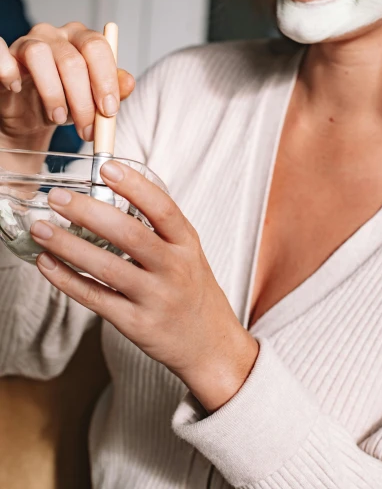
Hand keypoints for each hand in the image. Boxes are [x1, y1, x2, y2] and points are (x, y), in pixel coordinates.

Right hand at [0, 22, 134, 146]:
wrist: (31, 115)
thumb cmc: (65, 101)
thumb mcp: (94, 101)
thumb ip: (113, 91)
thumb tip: (128, 83)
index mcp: (83, 39)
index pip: (98, 47)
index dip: (105, 80)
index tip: (109, 111)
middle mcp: (56, 35)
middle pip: (72, 59)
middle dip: (82, 100)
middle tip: (87, 129)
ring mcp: (28, 42)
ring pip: (39, 55)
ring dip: (52, 93)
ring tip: (59, 118)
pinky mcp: (5, 54)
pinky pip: (1, 53)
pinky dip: (8, 71)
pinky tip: (16, 88)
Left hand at [29, 160, 259, 412]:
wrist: (210, 344)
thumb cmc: (192, 289)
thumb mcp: (189, 252)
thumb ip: (159, 227)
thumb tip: (114, 192)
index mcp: (187, 244)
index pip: (163, 208)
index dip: (135, 186)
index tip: (106, 168)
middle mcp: (174, 268)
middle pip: (130, 234)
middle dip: (89, 212)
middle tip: (59, 198)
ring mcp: (155, 297)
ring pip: (106, 267)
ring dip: (68, 245)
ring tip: (41, 229)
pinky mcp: (136, 324)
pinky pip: (95, 298)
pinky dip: (67, 280)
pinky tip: (47, 263)